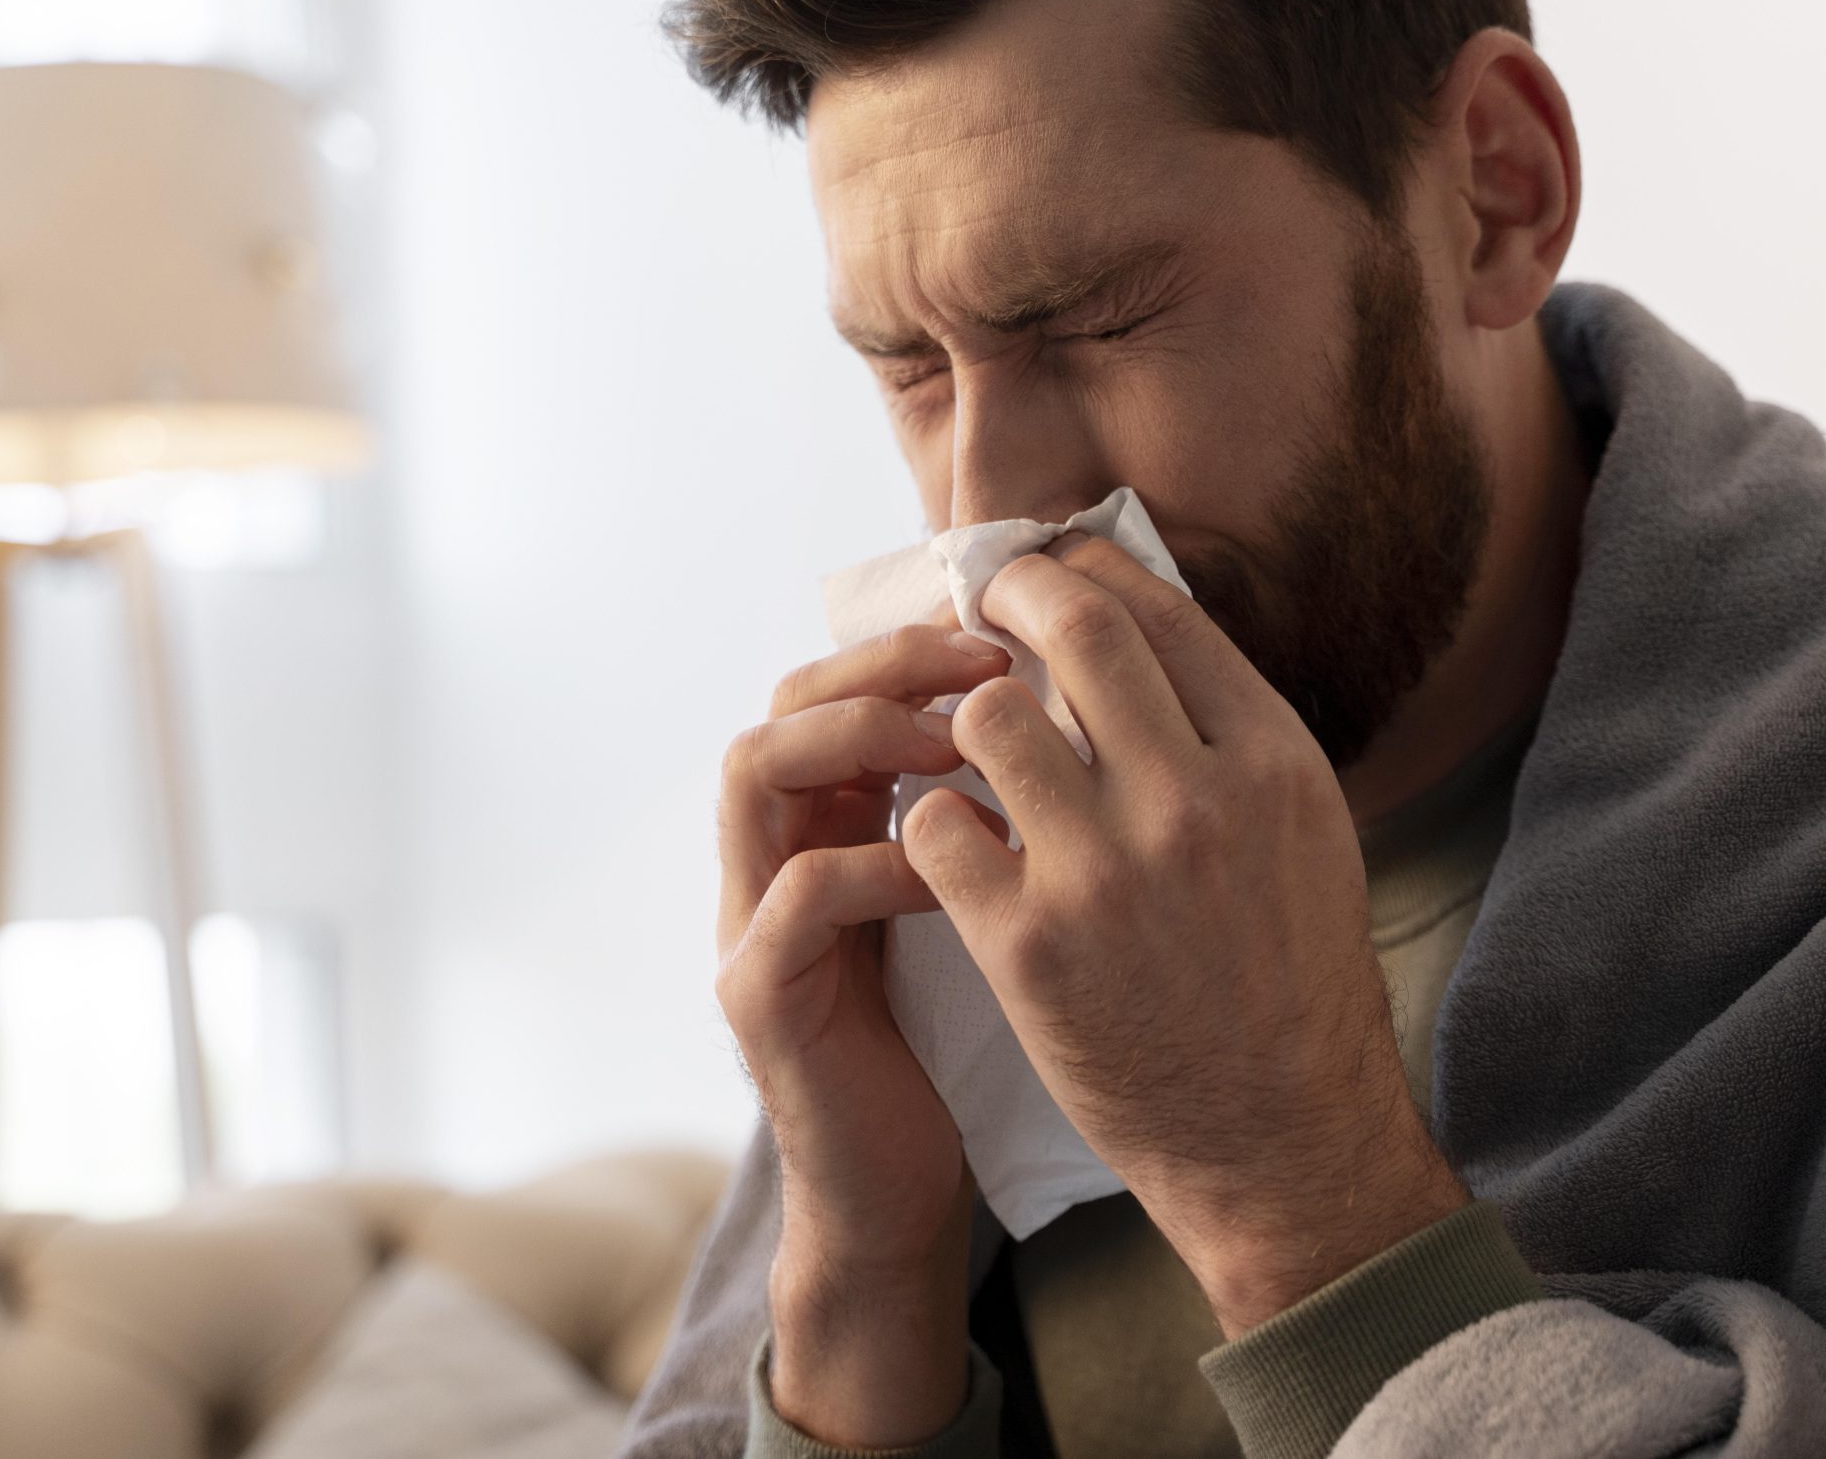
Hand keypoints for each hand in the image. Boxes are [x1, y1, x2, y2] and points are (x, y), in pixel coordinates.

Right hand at [715, 619, 1013, 1444]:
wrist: (899, 1194)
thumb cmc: (954, 1040)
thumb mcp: (977, 901)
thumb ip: (986, 812)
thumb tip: (1077, 706)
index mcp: (823, 824)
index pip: (835, 681)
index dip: (914, 644)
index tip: (1011, 631)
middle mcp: (768, 855)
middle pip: (784, 700)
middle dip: (886, 664)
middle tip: (988, 664)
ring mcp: (748, 922)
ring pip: (756, 767)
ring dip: (862, 734)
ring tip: (962, 743)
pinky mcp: (759, 995)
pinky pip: (800, 891)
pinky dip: (882, 859)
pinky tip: (966, 866)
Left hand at [898, 534, 1468, 1336]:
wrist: (1282, 1138)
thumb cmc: (1289, 980)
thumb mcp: (1303, 830)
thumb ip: (1226, 733)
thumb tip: (1139, 624)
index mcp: (1271, 760)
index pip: (1156, 608)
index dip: (1083, 565)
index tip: (1045, 564)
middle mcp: (1195, 799)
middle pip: (1073, 626)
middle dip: (1010, 594)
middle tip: (979, 601)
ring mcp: (1108, 871)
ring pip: (988, 716)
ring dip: (965, 720)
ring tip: (967, 748)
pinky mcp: (1031, 944)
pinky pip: (938, 825)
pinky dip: (933, 821)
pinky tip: (954, 841)